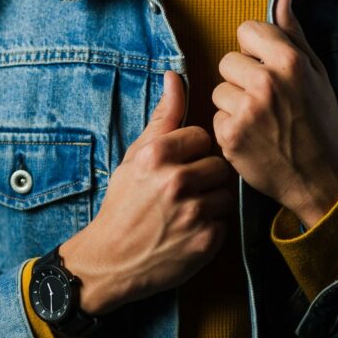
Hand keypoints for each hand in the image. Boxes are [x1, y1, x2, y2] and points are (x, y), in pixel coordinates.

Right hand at [58, 71, 234, 314]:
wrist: (111, 261)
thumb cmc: (124, 205)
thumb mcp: (136, 157)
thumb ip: (163, 118)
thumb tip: (175, 76)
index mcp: (157, 155)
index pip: (202, 136)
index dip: (191, 153)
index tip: (175, 168)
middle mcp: (176, 181)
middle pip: (218, 164)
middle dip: (204, 178)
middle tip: (180, 194)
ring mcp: (193, 212)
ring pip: (226, 193)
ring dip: (211, 203)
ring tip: (185, 213)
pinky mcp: (206, 241)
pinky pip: (225, 222)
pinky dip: (211, 228)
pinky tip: (188, 233)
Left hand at [211, 0, 337, 227]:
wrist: (321, 177)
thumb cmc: (321, 122)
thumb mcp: (316, 74)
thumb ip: (294, 34)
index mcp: (290, 61)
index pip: (247, 30)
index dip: (254, 49)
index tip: (267, 68)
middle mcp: (266, 82)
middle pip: (227, 60)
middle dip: (241, 78)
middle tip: (266, 101)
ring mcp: (246, 111)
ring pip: (218, 91)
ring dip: (233, 104)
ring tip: (261, 121)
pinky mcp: (230, 136)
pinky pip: (216, 118)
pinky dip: (230, 129)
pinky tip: (253, 139)